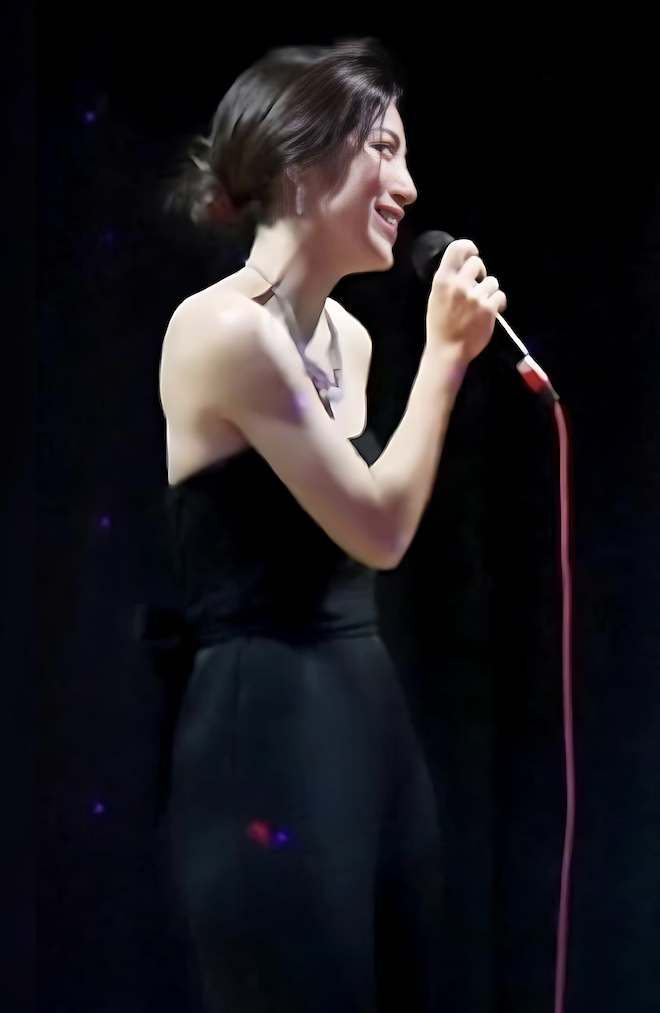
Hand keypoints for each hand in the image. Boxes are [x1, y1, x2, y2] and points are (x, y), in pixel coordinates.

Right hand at [425, 239, 506, 364]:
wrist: (447, 352)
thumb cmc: (440, 326)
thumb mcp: (435, 297)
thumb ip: (448, 280)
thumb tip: (463, 265)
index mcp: (442, 280)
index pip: (457, 248)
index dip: (469, 248)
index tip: (473, 254)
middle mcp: (458, 285)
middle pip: (477, 263)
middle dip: (480, 272)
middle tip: (477, 285)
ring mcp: (474, 297)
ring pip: (492, 281)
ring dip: (489, 291)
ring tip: (481, 304)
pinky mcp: (488, 309)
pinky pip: (500, 296)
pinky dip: (497, 304)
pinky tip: (490, 312)